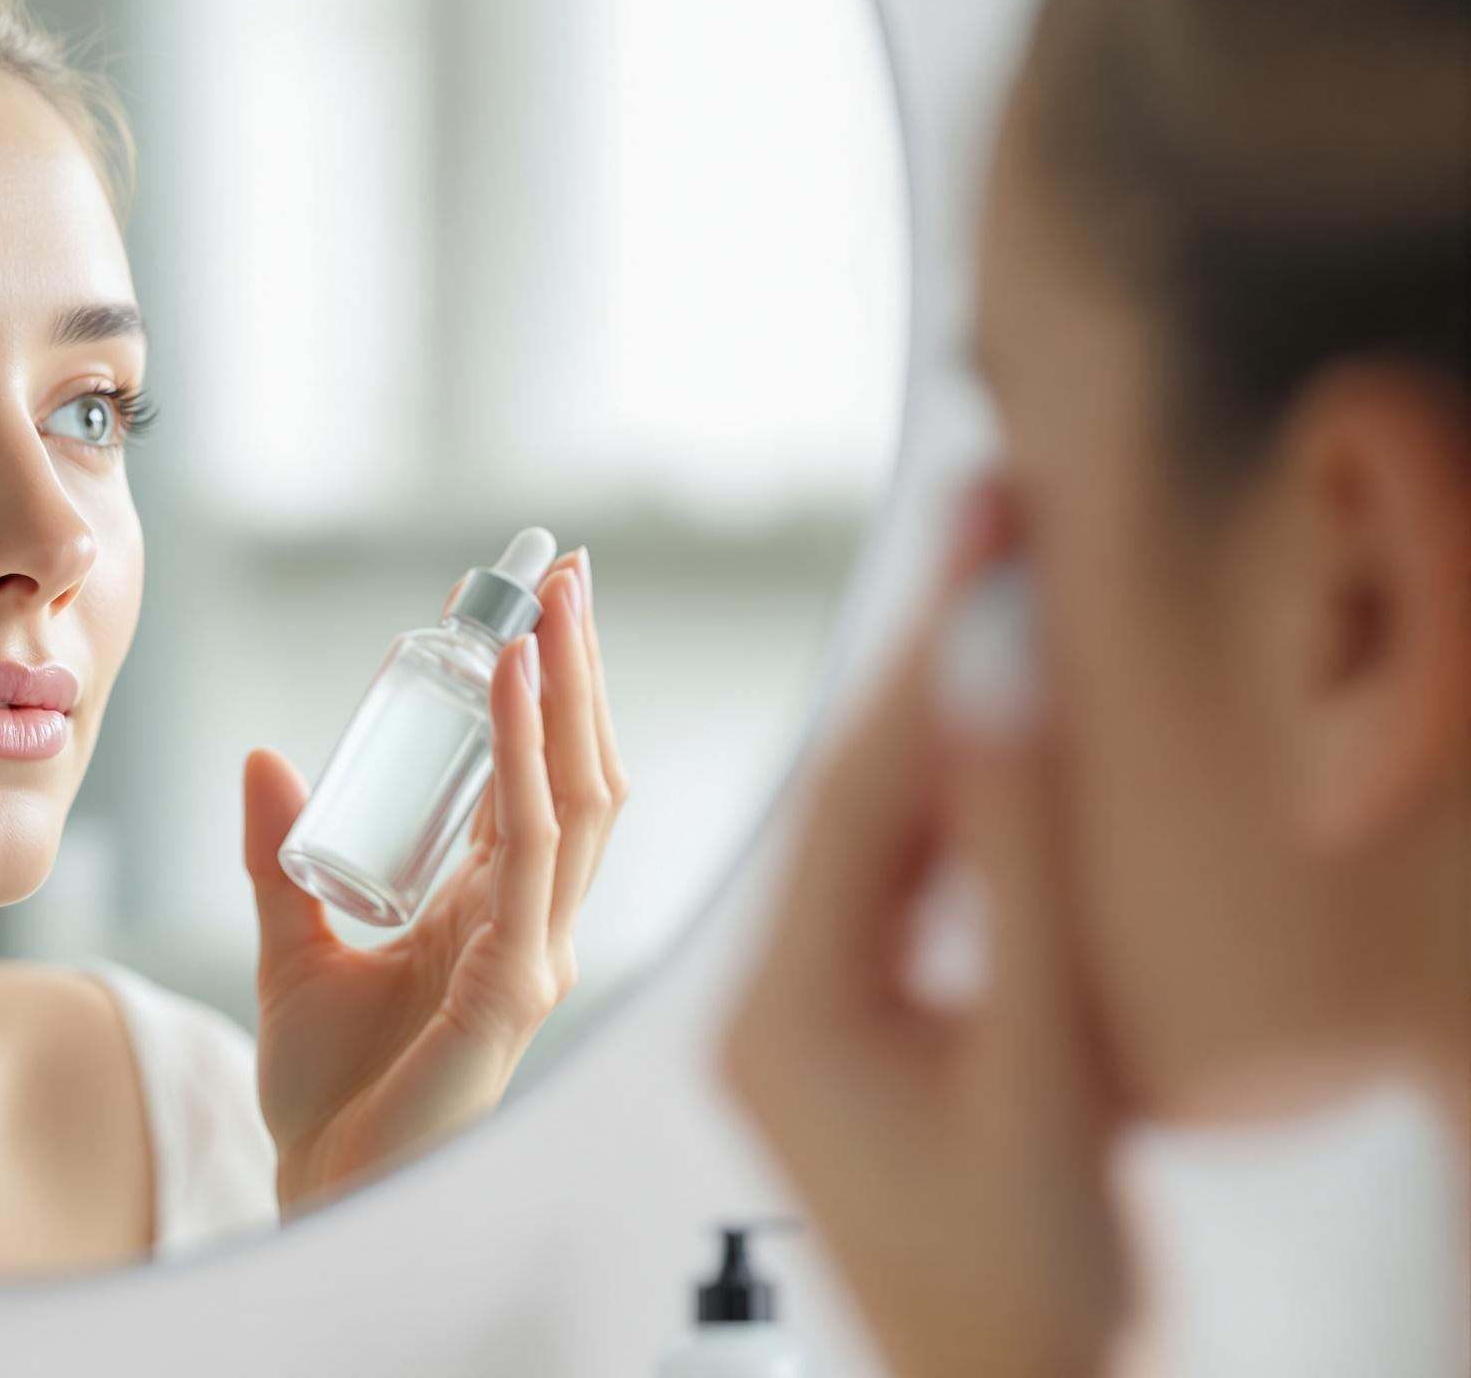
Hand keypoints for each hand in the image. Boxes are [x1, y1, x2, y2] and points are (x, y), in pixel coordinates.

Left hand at [242, 550, 625, 1212]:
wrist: (314, 1189)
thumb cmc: (327, 1096)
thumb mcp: (292, 947)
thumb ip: (279, 859)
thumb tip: (264, 761)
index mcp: (492, 914)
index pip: (535, 780)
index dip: (537, 692)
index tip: (515, 607)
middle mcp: (533, 927)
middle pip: (579, 772)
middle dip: (576, 668)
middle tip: (558, 570)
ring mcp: (536, 956)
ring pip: (577, 798)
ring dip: (567, 691)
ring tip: (549, 603)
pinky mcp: (517, 987)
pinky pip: (530, 849)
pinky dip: (526, 760)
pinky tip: (512, 690)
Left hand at [722, 491, 1131, 1377]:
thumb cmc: (1028, 1287)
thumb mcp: (1035, 1069)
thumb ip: (1016, 872)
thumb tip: (999, 689)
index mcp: (788, 1012)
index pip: (859, 793)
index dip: (930, 655)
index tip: (983, 530)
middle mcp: (774, 1007)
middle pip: (848, 798)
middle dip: (921, 663)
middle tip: (984, 522)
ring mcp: (809, 1025)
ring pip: (872, 840)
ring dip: (933, 727)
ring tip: (987, 593)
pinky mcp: (853, 1041)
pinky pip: (892, 895)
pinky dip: (950, 817)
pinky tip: (986, 745)